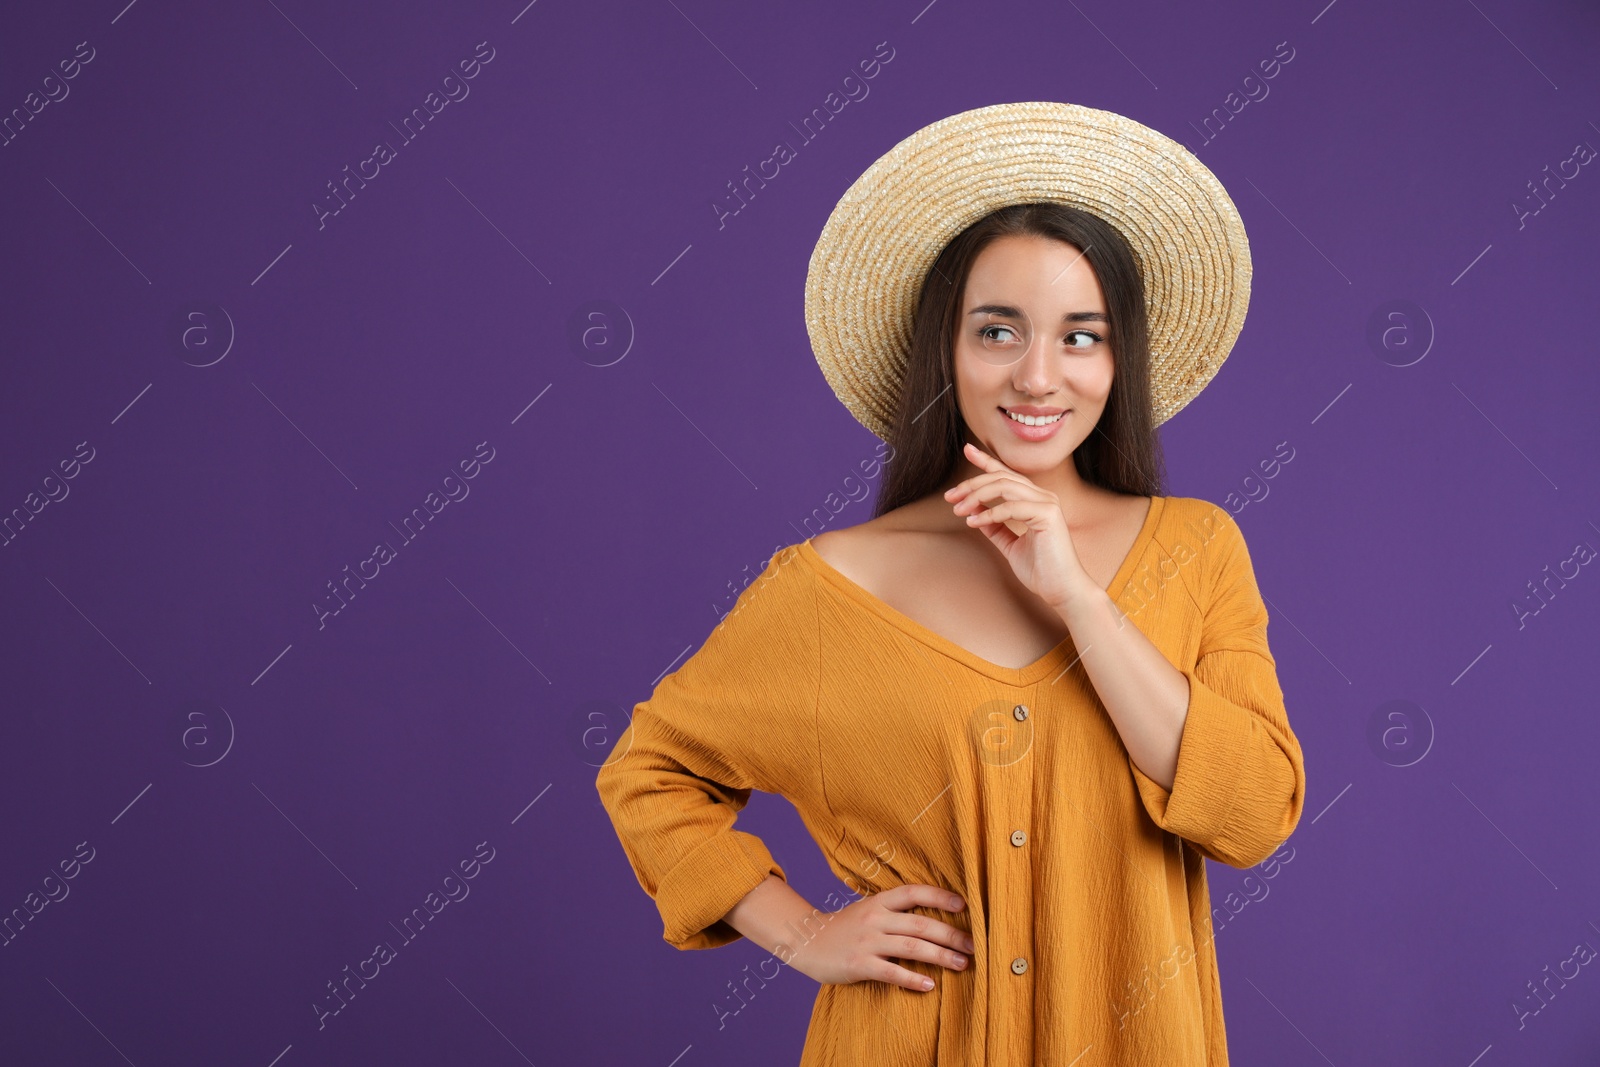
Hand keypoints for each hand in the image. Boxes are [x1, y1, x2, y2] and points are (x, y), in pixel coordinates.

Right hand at [786, 884, 974, 991]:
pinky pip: (891, 972)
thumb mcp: (869, 910)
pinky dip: (913, 979)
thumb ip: (895, 912)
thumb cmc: (845, 928)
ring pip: (911, 947)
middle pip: (920, 924)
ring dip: (941, 956)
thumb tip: (934, 917)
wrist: (807, 942)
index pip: (914, 892)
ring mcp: (867, 941)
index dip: (940, 896)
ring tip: (962, 964)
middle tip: (974, 945)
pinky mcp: (859, 964)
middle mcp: (875, 918)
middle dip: (951, 934)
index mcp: (879, 902)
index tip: (964, 904)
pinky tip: (930, 985)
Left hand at [944, 442, 1089, 610]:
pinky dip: (989, 513)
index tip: (967, 450)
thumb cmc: (1041, 570)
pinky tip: (973, 522)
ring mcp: (1047, 503)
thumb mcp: (1010, 544)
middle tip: (950, 496)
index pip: (1007, 474)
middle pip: (1002, 477)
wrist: (1062, 590)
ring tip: (958, 509)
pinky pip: (1011, 506)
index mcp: (1035, 501)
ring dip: (976, 496)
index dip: (986, 461)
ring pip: (1005, 486)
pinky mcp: (1048, 514)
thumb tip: (975, 512)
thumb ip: (995, 527)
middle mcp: (1043, 497)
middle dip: (972, 483)